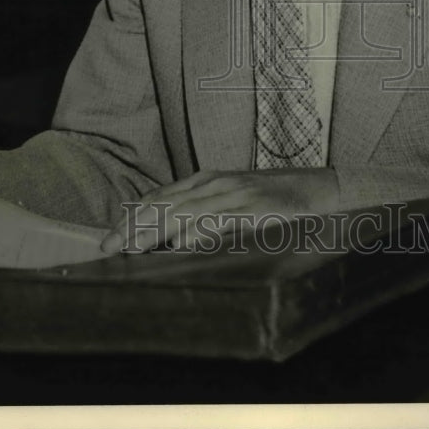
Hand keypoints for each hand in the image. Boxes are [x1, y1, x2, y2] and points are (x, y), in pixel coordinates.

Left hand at [101, 167, 339, 254]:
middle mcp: (217, 184)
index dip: (132, 216)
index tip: (109, 237)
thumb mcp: (232, 201)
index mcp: (208, 181)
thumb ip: (202, 215)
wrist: (319, 189)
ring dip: (156, 231)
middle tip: (108, 247)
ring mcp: (236, 196)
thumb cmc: (273, 199)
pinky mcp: (256, 211)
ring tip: (132, 248)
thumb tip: (168, 240)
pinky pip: (221, 222)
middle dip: (134, 226)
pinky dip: (198, 233)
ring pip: (187, 212)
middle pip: (166, 204)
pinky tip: (179, 246)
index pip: (160, 197)